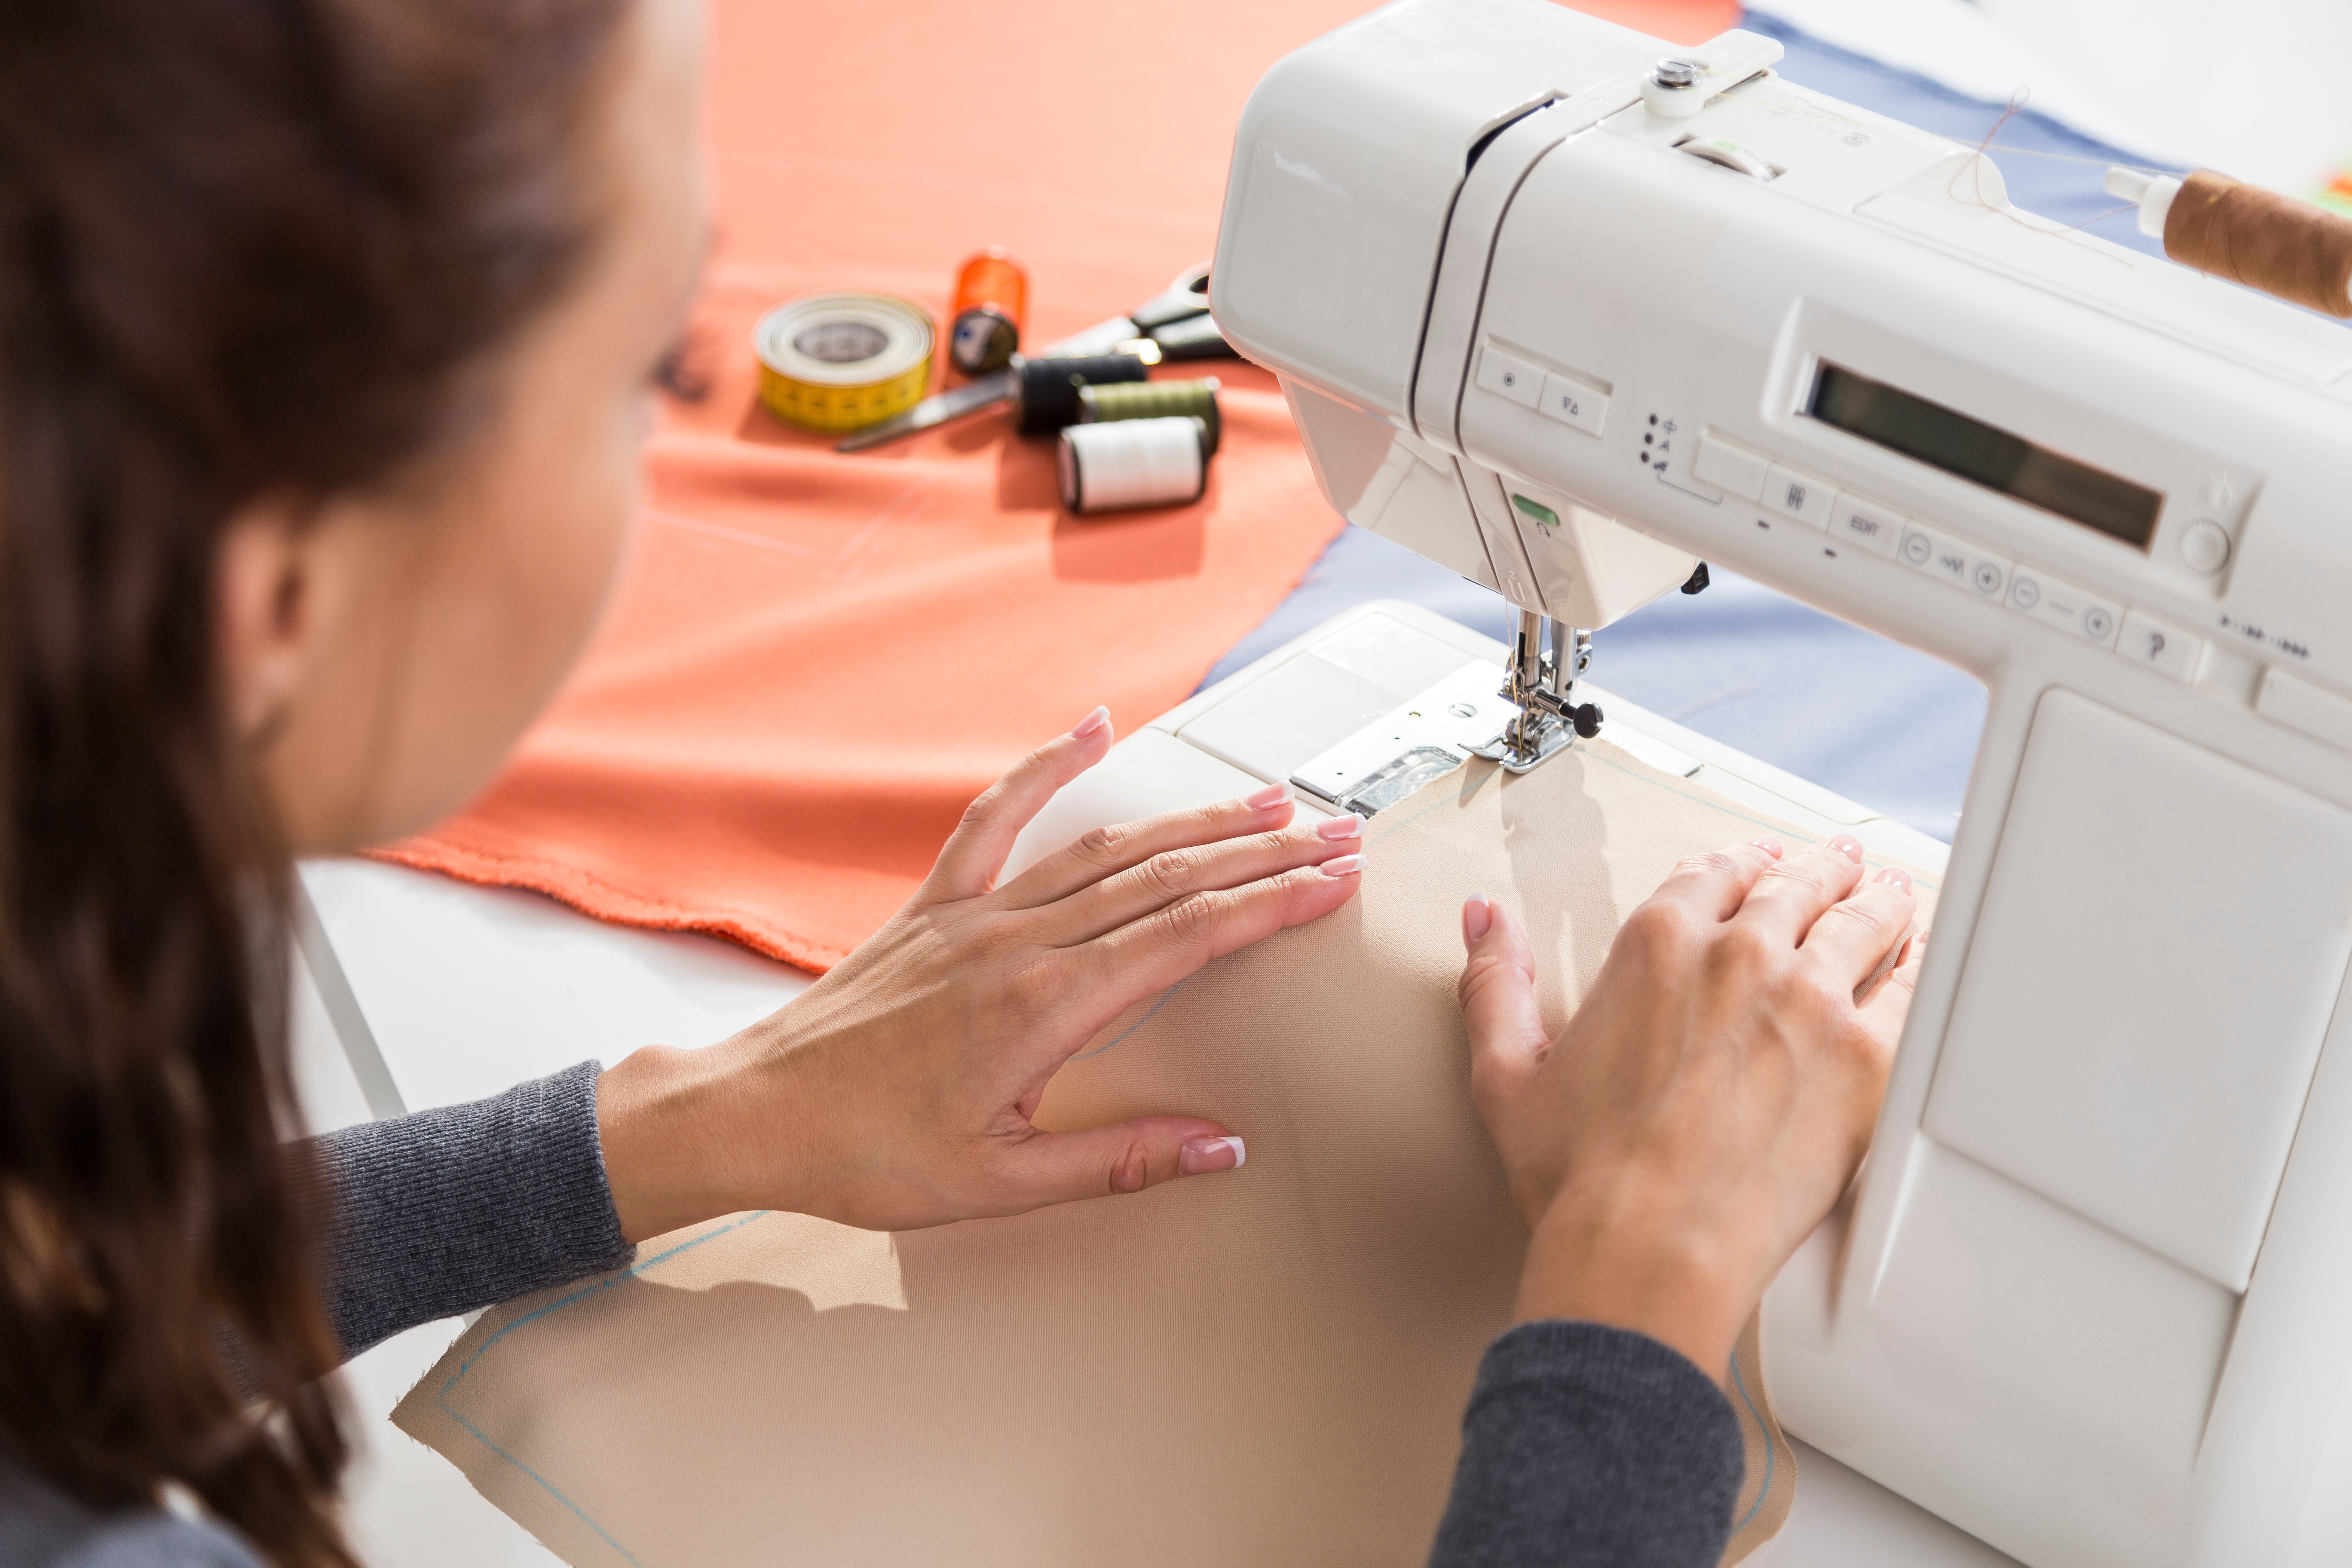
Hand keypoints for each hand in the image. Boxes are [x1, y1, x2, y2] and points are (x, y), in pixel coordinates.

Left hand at [596, 707, 1366, 1238]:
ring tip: (1263, 800)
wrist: (756, 1114)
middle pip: (1165, 879)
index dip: (1270, 902)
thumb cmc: (868, 1155)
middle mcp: (1016, 943)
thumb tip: (1220, 1148)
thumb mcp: (1003, 1183)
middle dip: (1260, 854)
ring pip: (1105, 847)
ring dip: (1191, 819)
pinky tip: (1092, 726)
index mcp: (1044, 1009)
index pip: (1186, 937)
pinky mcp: (934, 905)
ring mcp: (974, 914)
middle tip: (1333, 835)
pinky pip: (998, 816)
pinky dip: (1046, 766)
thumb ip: (1118, 1160)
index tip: (1331, 880)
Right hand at [1458, 834, 1922, 1378]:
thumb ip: (1496, 982)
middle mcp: (1738, 955)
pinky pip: (1911, 988)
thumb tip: (1484, 919)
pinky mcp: (1864, 1057)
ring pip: (1860, 921)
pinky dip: (1920, 963)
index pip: (1711, 873)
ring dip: (1877, 899)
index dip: (1738, 862)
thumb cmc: (1580, 1180)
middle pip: (1795, 887)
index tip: (1753, 862)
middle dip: (1820, 868)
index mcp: (1655, 946)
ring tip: (1889, 893)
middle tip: (1840, 862)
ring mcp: (1808, 1001)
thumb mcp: (1508, 1072)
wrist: (1650, 1249)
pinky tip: (1924, 960)